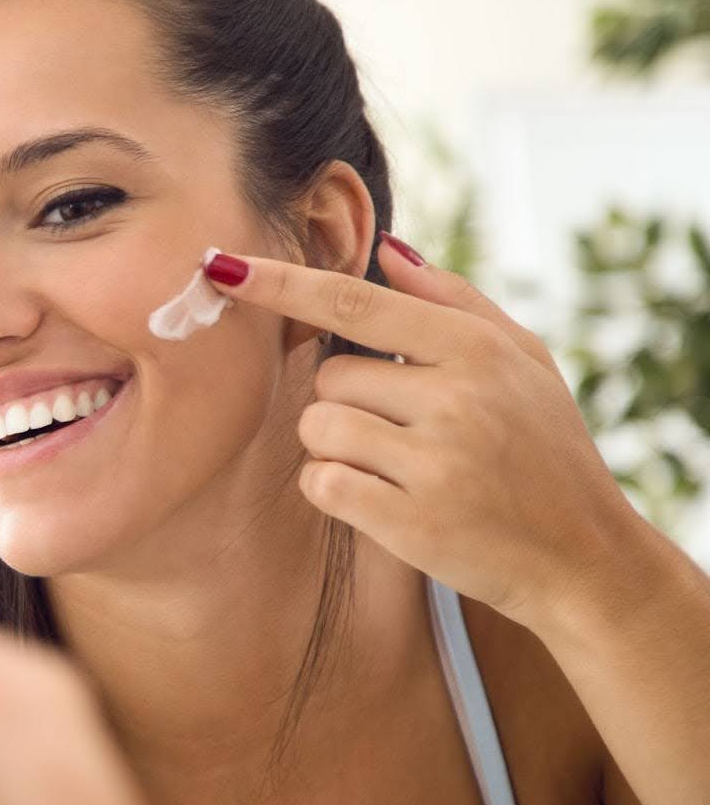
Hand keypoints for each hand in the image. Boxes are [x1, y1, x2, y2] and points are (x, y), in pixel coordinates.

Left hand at [203, 234, 651, 633]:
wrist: (582, 556)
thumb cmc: (544, 448)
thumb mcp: (523, 360)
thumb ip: (452, 300)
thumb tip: (387, 248)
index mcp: (478, 350)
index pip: (355, 303)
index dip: (282, 284)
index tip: (223, 266)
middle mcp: (456, 399)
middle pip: (328, 378)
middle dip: (347, 402)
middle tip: (406, 431)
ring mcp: (434, 462)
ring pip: (319, 429)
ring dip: (338, 448)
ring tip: (399, 467)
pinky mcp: (409, 522)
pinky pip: (321, 483)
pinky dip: (336, 491)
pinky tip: (384, 500)